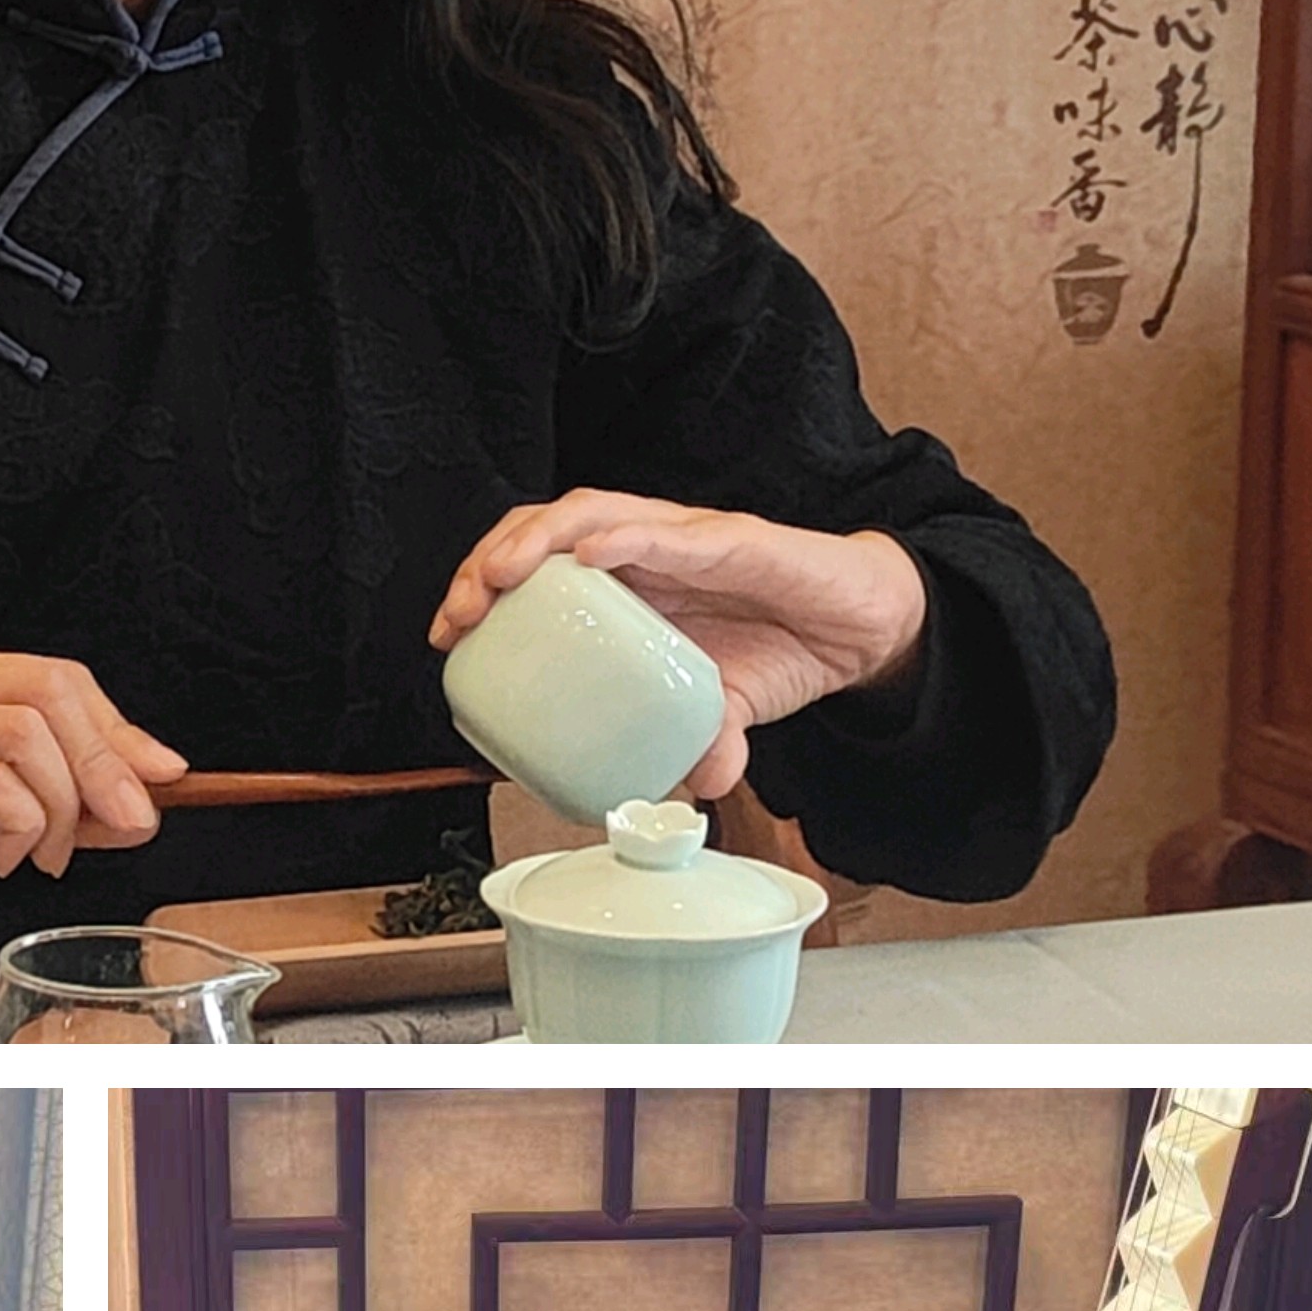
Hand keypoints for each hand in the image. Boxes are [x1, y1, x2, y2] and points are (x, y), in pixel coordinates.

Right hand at [0, 651, 188, 974]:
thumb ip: (67, 803)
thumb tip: (146, 800)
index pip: (58, 678)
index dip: (120, 729)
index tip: (162, 779)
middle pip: (49, 691)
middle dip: (107, 763)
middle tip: (125, 823)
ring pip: (26, 733)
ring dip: (59, 806)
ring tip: (41, 855)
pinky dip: (18, 826)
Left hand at [429, 491, 925, 799]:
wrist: (862, 623)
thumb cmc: (782, 645)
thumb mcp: (725, 712)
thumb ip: (696, 746)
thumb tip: (679, 796)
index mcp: (628, 586)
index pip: (534, 566)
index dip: (482, 587)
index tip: (449, 632)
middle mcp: (646, 550)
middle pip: (545, 532)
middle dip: (492, 561)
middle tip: (463, 607)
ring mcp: (689, 540)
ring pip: (593, 514)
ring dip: (540, 540)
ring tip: (503, 573)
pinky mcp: (740, 541)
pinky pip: (676, 535)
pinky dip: (627, 538)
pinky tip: (589, 553)